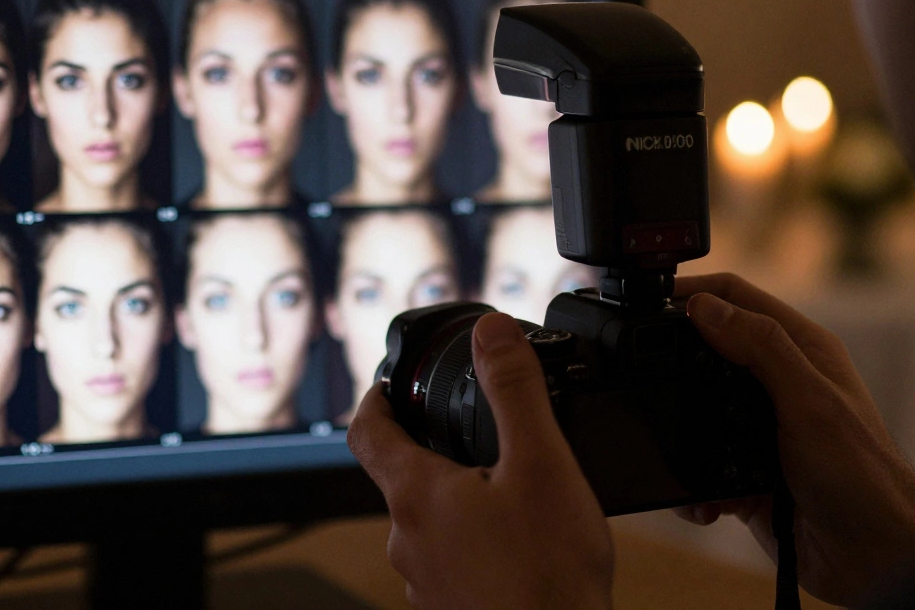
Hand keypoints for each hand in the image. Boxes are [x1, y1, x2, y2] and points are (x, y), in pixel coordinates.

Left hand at [347, 312, 613, 609]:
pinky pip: (451, 558)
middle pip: (400, 476)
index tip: (391, 382)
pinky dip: (474, 539)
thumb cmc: (548, 575)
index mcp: (415, 494)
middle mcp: (405, 540)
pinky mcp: (451, 606)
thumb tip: (491, 332)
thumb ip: (514, 391)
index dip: (375, 396)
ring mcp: (424, 580)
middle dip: (433, 448)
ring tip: (505, 487)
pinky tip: (515, 541)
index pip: (367, 430)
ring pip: (428, 521)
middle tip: (472, 431)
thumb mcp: (540, 464)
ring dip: (456, 498)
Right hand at [674, 273, 914, 606]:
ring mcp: (761, 427)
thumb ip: (760, 348)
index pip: (737, 298)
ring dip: (679, 427)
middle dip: (674, 358)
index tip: (649, 299)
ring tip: (665, 439)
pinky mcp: (747, 470)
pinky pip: (701, 463)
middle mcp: (779, 382)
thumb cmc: (863, 476)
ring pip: (698, 408)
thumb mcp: (808, 401)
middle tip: (638, 366)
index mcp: (800, 350)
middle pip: (709, 348)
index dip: (694, 292)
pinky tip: (701, 497)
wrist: (874, 556)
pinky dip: (692, 479)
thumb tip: (704, 307)